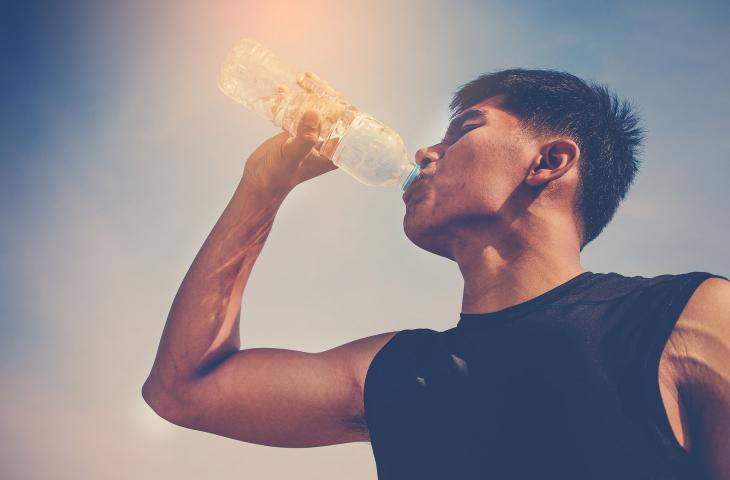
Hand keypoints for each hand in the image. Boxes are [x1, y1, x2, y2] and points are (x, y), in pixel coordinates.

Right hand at [241, 72, 347, 196]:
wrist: (258, 180)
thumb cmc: (277, 174)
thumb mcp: (292, 156)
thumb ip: (305, 138)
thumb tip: (315, 112)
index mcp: (333, 151)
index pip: (346, 122)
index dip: (340, 103)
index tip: (327, 89)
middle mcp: (326, 142)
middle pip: (332, 111)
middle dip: (323, 92)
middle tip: (309, 79)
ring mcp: (311, 136)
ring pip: (316, 108)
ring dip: (309, 92)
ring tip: (299, 78)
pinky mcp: (296, 132)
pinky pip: (300, 111)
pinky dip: (293, 99)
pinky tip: (283, 89)